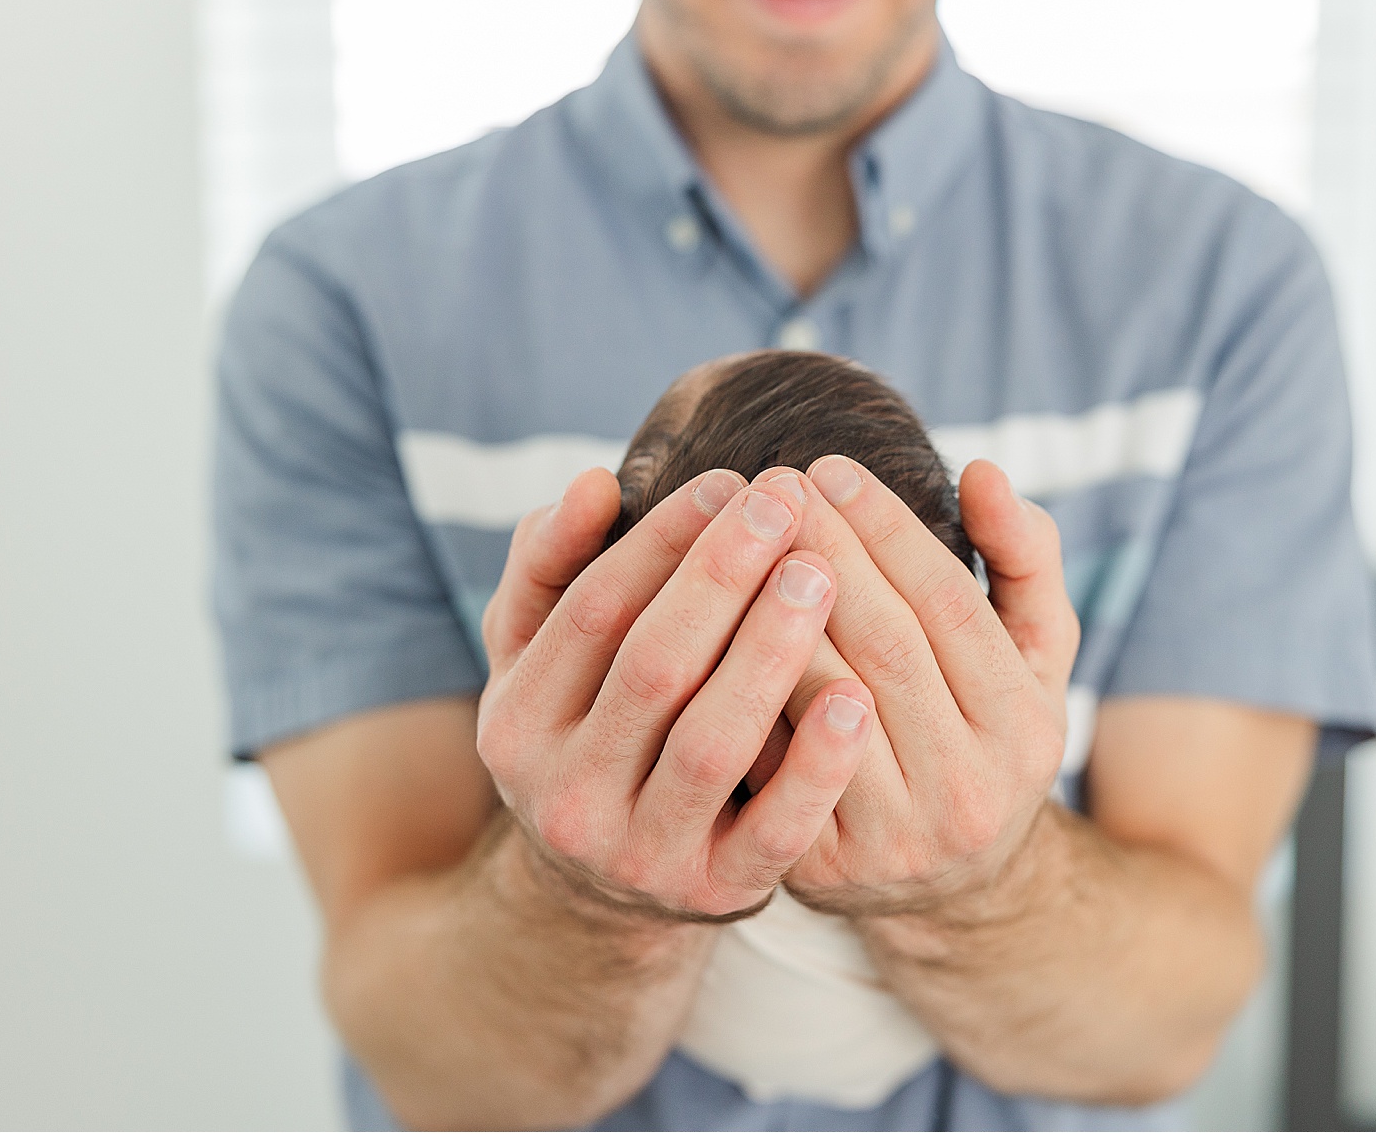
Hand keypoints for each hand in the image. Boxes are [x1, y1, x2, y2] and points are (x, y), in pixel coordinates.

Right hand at [476, 465, 874, 921]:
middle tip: (786, 505)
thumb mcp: (541, 656)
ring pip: (711, 742)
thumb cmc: (591, 728)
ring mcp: (640, 853)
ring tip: (824, 574)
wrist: (606, 887)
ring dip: (770, 652)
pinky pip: (774, 829)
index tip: (728, 482)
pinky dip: (817, 764)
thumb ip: (550, 566)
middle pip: (653, 667)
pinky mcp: (715, 893)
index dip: (661, 541)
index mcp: (516, 722)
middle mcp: (566, 796)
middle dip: (723, 577)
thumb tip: (592, 486)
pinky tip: (858, 697)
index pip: (593, 611)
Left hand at [772, 456, 1082, 918]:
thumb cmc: (987, 735)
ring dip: (765, 606)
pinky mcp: (821, 866)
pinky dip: (735, 683)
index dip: (887, 529)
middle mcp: (968, 790)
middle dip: (821, 550)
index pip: (949, 603)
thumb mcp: (1034, 656)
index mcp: (1025, 727)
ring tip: (733, 535)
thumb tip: (984, 472)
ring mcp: (893, 837)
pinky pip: (766, 756)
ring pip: (817, 695)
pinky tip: (704, 620)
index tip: (830, 469)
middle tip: (770, 485)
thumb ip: (1025, 562)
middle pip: (882, 644)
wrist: (953, 886)